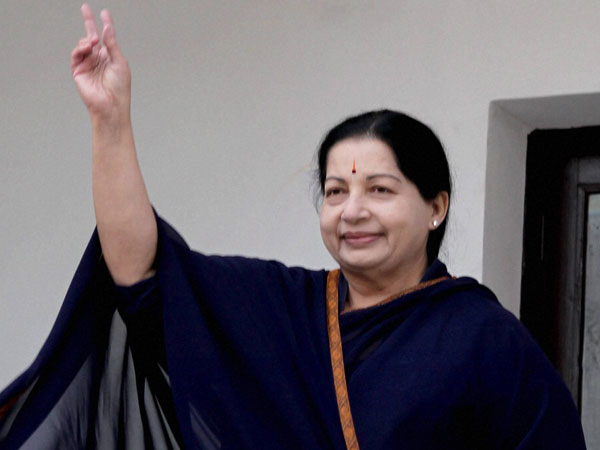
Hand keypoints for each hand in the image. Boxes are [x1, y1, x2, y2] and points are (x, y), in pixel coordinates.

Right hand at [71, 4, 130, 123]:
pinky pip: (77, 53)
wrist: (110, 104)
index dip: (105, 25)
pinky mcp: (78, 70)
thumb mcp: (120, 62)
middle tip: (85, 8)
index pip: (107, 38)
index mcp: (110, 57)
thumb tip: (107, 29)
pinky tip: (88, 46)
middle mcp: (98, 59)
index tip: (104, 13)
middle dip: (89, 22)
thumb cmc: (119, 87)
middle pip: (92, 36)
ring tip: (94, 41)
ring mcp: (87, 64)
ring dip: (89, 39)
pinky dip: (81, 47)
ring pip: (84, 44)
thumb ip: (112, 45)